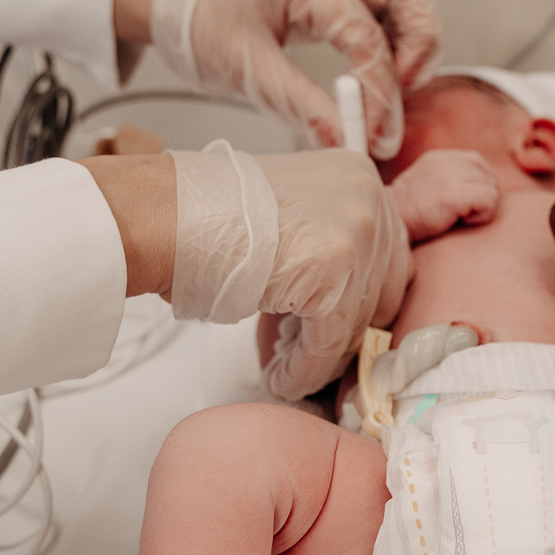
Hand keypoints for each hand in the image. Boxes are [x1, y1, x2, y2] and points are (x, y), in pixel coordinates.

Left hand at [151, 0, 440, 159]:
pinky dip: (399, 39)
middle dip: (418, 43)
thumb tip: (340, 139)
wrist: (182, 1)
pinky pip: (391, 6)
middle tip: (403, 93)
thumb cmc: (203, 22)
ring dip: (415, 39)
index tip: (374, 133)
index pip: (361, 33)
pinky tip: (383, 75)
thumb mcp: (245, 70)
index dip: (377, 88)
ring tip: (397, 87)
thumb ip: (298, 104)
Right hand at [169, 145, 410, 399]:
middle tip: (312, 350)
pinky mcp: (333, 275)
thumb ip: (327, 243)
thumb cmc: (210, 216)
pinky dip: (306, 369)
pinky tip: (282, 378)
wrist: (168, 215)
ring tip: (289, 368)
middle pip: (383, 289)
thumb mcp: (291, 212)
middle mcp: (369, 200)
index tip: (340, 328)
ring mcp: (356, 235)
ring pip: (356, 321)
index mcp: (360, 177)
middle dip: (346, 329)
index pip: (387, 254)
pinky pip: (329, 342)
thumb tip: (340, 307)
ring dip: (321, 355)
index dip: (361, 300)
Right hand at [389, 150, 499, 243]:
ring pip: (492, 190)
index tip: (460, 204)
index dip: (477, 186)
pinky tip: (460, 220)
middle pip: (489, 178)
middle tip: (457, 213)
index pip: (479, 164)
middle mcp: (448, 161)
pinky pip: (490, 201)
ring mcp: (451, 174)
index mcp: (441, 158)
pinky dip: (481, 216)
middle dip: (480, 199)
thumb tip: (478, 191)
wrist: (388, 224)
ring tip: (457, 216)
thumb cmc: (408, 215)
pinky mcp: (455, 192)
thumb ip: (449, 179)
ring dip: (480, 208)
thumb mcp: (427, 185)